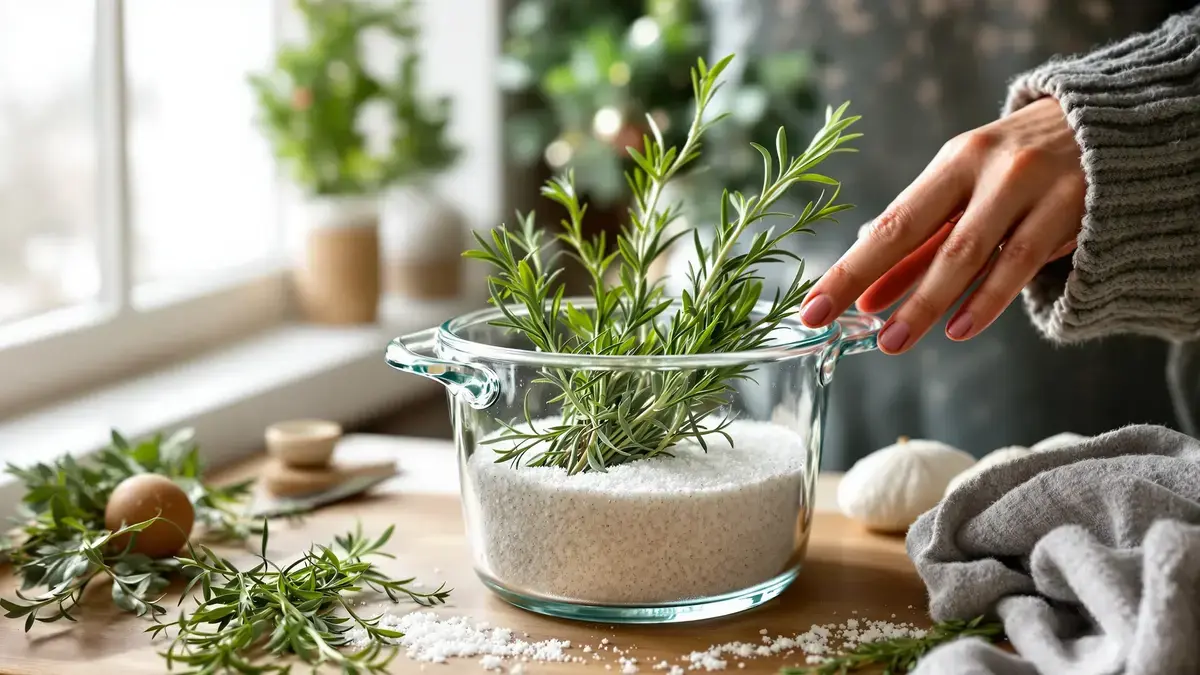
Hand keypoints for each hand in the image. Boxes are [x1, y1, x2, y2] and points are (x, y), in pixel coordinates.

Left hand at [799, 97, 1085, 353]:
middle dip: (870, 282)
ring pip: (969, 254)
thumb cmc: (1024, 165)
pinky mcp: (1070, 208)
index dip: (849, 268)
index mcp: (952, 162)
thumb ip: (923, 241)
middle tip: (836, 327)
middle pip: (916, 234)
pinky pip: (1021, 262)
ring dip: (928, 301)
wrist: (1113, 127)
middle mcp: (985, 168)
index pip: (890, 224)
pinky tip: (959, 328)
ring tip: (894, 341)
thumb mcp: (969, 189)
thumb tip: (868, 289)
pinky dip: (988, 299)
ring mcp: (1029, 187)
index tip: (812, 307)